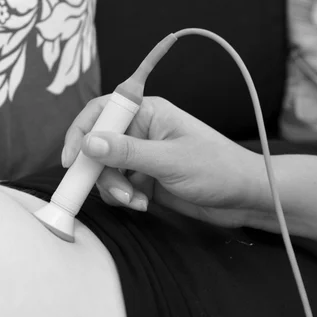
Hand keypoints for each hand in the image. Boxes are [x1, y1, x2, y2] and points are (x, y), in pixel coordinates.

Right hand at [61, 95, 265, 227]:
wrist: (244, 198)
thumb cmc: (218, 169)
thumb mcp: (170, 161)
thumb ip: (127, 152)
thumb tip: (88, 143)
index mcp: (147, 113)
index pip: (101, 112)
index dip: (80, 133)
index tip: (71, 160)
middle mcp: (140, 131)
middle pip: (98, 146)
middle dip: (103, 173)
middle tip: (120, 193)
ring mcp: (141, 156)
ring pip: (105, 170)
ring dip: (115, 189)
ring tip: (137, 201)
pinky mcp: (143, 177)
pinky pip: (117, 186)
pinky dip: (123, 197)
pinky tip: (142, 204)